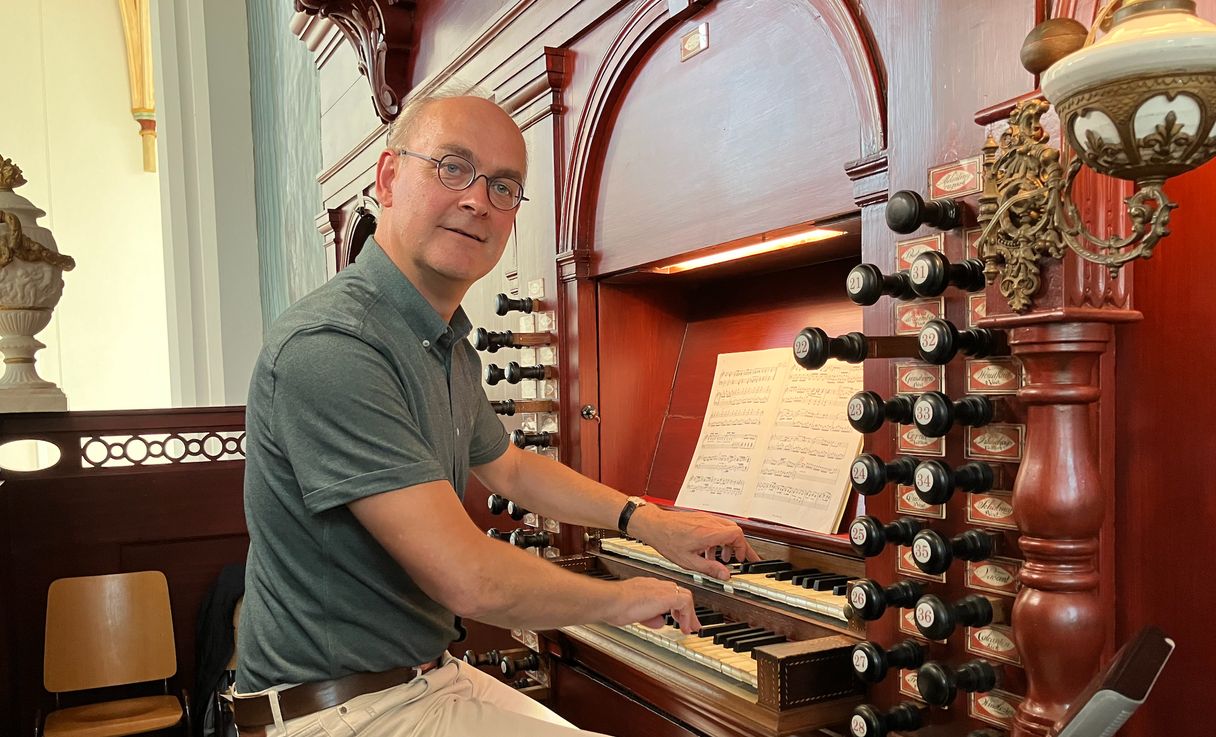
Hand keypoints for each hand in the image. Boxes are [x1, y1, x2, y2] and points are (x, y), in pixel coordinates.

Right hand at [604, 577, 699, 633]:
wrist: (612, 600)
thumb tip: (659, 622)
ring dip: (689, 614)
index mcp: (646, 587)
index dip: (672, 606)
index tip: (675, 617)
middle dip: (685, 610)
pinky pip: (686, 602)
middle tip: (688, 623)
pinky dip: (688, 616)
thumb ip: (649, 617)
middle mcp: (655, 585)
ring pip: (684, 596)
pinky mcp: (667, 596)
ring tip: (690, 628)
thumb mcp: (634, 614)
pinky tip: (685, 627)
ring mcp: (662, 589)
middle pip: (678, 593)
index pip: (665, 593)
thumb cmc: (615, 606)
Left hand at [629, 505, 759, 580]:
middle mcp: (709, 523)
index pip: (737, 535)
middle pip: (735, 531)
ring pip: (726, 528)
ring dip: (727, 543)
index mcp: (709, 533)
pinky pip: (716, 526)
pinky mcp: (699, 517)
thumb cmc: (667, 539)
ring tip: (720, 557)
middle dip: (738, 546)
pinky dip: (718, 538)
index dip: (743, 548)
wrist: (654, 525)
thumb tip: (724, 575)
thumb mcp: (688, 561)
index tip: (741, 559)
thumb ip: (709, 568)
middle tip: (738, 559)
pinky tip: (708, 550)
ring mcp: (705, 518)